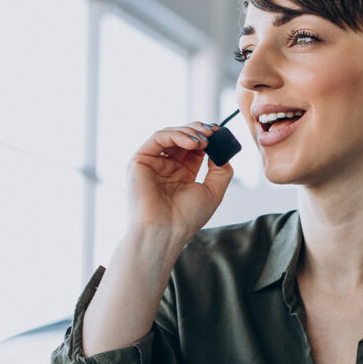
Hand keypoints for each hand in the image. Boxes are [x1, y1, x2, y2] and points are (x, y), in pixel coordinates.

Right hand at [128, 121, 234, 245]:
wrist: (165, 232)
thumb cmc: (186, 218)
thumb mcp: (213, 192)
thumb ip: (221, 170)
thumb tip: (223, 150)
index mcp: (181, 175)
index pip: (194, 148)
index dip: (208, 138)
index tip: (221, 133)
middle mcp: (166, 167)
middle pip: (182, 138)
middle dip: (199, 131)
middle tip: (213, 131)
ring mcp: (152, 163)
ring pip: (170, 134)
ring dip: (189, 132)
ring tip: (204, 139)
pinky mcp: (139, 160)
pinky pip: (158, 138)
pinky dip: (176, 135)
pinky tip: (192, 143)